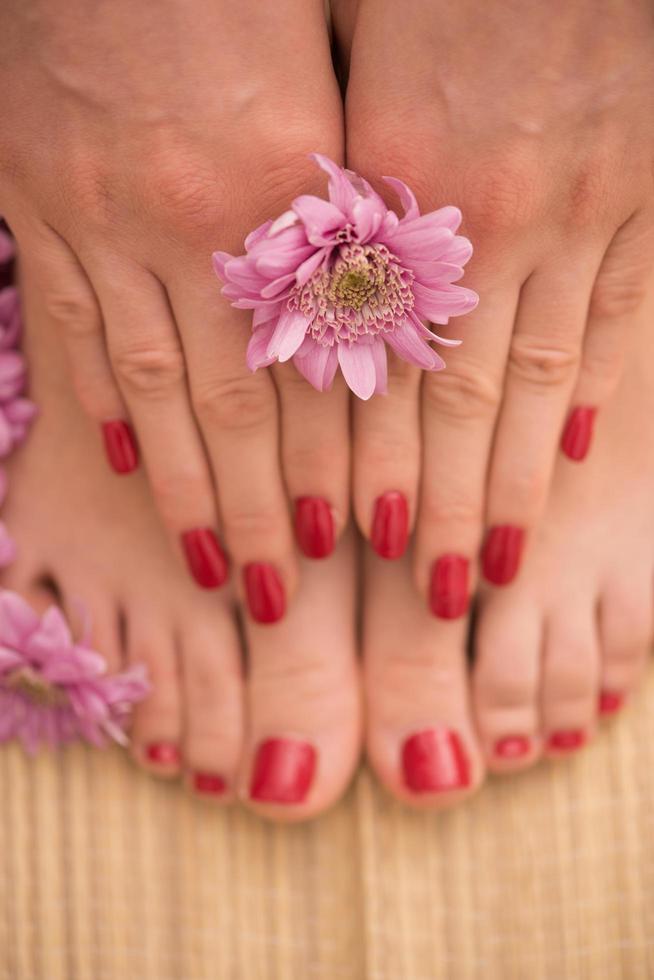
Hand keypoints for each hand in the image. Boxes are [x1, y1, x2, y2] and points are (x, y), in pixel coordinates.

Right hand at [0, 0, 348, 621]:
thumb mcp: (325, 105)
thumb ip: (345, 229)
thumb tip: (371, 337)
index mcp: (290, 200)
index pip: (317, 370)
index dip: (331, 465)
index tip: (342, 540)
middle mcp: (198, 225)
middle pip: (238, 404)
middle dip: (263, 508)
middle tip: (277, 594)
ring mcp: (107, 218)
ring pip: (154, 388)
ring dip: (186, 486)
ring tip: (207, 563)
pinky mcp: (38, 198)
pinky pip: (72, 323)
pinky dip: (100, 404)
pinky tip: (125, 466)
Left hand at [335, 0, 653, 610]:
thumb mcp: (350, 72)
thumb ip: (334, 196)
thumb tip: (309, 300)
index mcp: (391, 188)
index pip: (373, 366)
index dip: (363, 462)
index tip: (351, 540)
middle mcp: (483, 218)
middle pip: (455, 400)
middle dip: (439, 506)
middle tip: (433, 591)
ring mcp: (575, 206)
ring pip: (537, 379)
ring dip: (511, 481)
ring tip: (496, 564)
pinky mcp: (641, 183)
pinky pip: (616, 311)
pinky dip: (593, 390)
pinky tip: (574, 456)